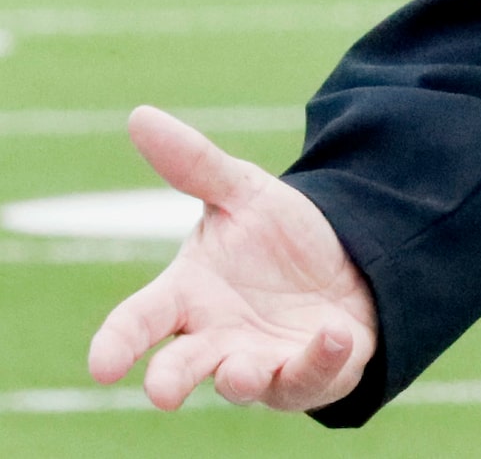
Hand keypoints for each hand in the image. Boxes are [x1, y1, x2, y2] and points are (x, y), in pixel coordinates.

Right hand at [86, 107, 375, 412]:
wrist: (354, 258)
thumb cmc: (282, 237)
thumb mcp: (243, 193)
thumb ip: (194, 164)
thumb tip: (139, 114)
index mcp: (187, 296)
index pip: (139, 321)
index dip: (117, 343)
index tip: (101, 364)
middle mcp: (215, 338)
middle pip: (180, 366)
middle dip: (170, 379)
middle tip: (162, 389)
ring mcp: (259, 362)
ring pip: (240, 383)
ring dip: (240, 378)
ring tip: (241, 369)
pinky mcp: (307, 374)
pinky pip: (310, 377)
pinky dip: (320, 359)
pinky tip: (335, 333)